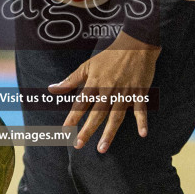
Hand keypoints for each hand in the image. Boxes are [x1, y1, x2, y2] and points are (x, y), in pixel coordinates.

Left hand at [50, 31, 157, 152]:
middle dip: (87, 130)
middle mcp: (108, 90)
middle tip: (78, 145)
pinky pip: (141, 110)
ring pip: (116, 116)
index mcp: (95, 83)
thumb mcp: (88, 66)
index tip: (65, 131)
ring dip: (109, 133)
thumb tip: (51, 89)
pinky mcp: (140, 93)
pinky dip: (142, 121)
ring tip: (102, 148)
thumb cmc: (110, 56)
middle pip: (96, 114)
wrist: (136, 45)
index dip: (72, 117)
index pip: (81, 104)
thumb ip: (70, 80)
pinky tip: (142, 134)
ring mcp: (125, 93)